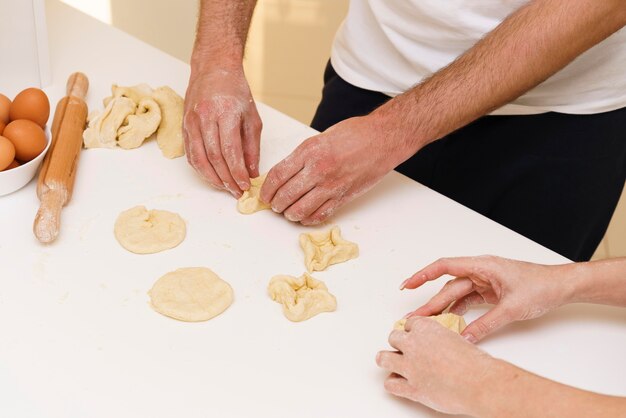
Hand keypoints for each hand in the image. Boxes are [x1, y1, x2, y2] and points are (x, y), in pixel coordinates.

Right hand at [183, 68, 261, 196]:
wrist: (213, 68)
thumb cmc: (235, 91)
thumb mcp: (252, 118)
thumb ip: (252, 147)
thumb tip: (251, 172)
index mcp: (224, 112)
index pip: (230, 151)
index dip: (237, 172)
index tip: (245, 185)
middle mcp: (205, 117)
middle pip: (213, 158)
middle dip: (226, 179)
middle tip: (236, 191)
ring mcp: (191, 121)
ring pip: (198, 158)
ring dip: (212, 178)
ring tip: (225, 188)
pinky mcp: (184, 126)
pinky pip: (190, 153)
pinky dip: (200, 169)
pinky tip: (211, 176)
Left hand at [260, 115, 404, 224]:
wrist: (383, 139)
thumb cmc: (355, 134)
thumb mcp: (320, 138)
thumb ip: (302, 156)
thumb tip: (285, 174)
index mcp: (308, 151)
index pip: (277, 176)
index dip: (266, 189)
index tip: (264, 194)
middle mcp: (317, 169)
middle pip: (285, 195)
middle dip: (276, 204)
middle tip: (275, 205)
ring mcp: (331, 185)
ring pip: (299, 210)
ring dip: (290, 214)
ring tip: (289, 211)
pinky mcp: (343, 196)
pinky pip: (319, 215)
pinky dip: (308, 219)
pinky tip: (305, 216)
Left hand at [376, 316, 498, 414]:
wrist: (479, 383)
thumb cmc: (475, 363)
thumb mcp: (458, 340)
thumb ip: (443, 340)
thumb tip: (441, 346)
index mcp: (426, 328)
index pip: (409, 323)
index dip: (412, 331)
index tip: (413, 334)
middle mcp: (413, 344)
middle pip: (394, 337)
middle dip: (399, 343)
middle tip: (404, 349)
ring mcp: (409, 366)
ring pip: (384, 358)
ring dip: (388, 359)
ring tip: (392, 362)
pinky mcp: (411, 387)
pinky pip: (390, 384)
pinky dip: (393, 384)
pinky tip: (399, 383)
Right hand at [402, 255, 574, 341]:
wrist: (561, 286)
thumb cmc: (541, 286)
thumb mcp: (512, 308)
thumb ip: (486, 324)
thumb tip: (465, 338)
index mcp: (482, 265)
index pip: (445, 267)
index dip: (423, 275)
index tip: (407, 285)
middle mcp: (480, 271)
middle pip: (448, 287)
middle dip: (430, 303)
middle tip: (413, 318)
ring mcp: (484, 282)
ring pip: (456, 295)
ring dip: (442, 308)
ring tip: (426, 323)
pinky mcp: (490, 292)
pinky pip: (468, 301)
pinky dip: (458, 311)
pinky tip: (448, 321)